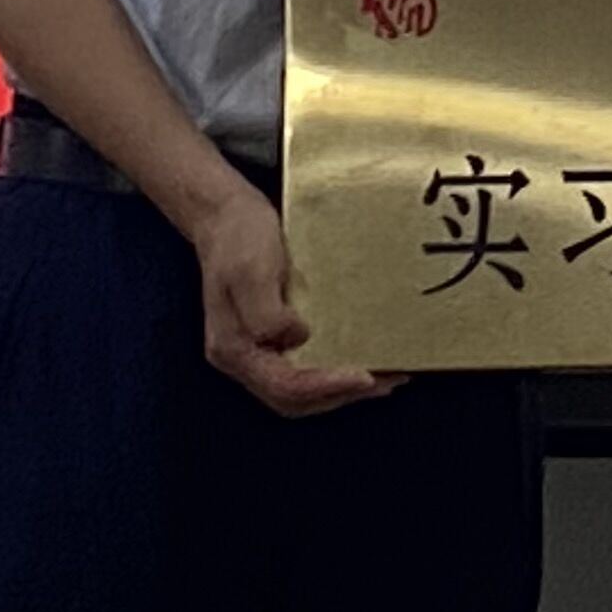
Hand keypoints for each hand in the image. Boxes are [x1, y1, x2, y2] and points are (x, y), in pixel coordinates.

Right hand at [176, 184, 392, 417]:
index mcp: (233, 349)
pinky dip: (335, 366)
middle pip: (294, 398)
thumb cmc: (237, 237)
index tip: (365, 376)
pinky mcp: (274, 335)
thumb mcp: (250, 269)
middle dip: (340, 395)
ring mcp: (259, 348)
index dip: (326, 387)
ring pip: (302, 387)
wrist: (224, 213)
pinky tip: (364, 355)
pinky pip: (306, 364)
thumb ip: (267, 312)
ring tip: (387, 376)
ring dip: (342, 388)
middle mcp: (245, 357)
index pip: (284, 386)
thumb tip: (298, 338)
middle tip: (386, 382)